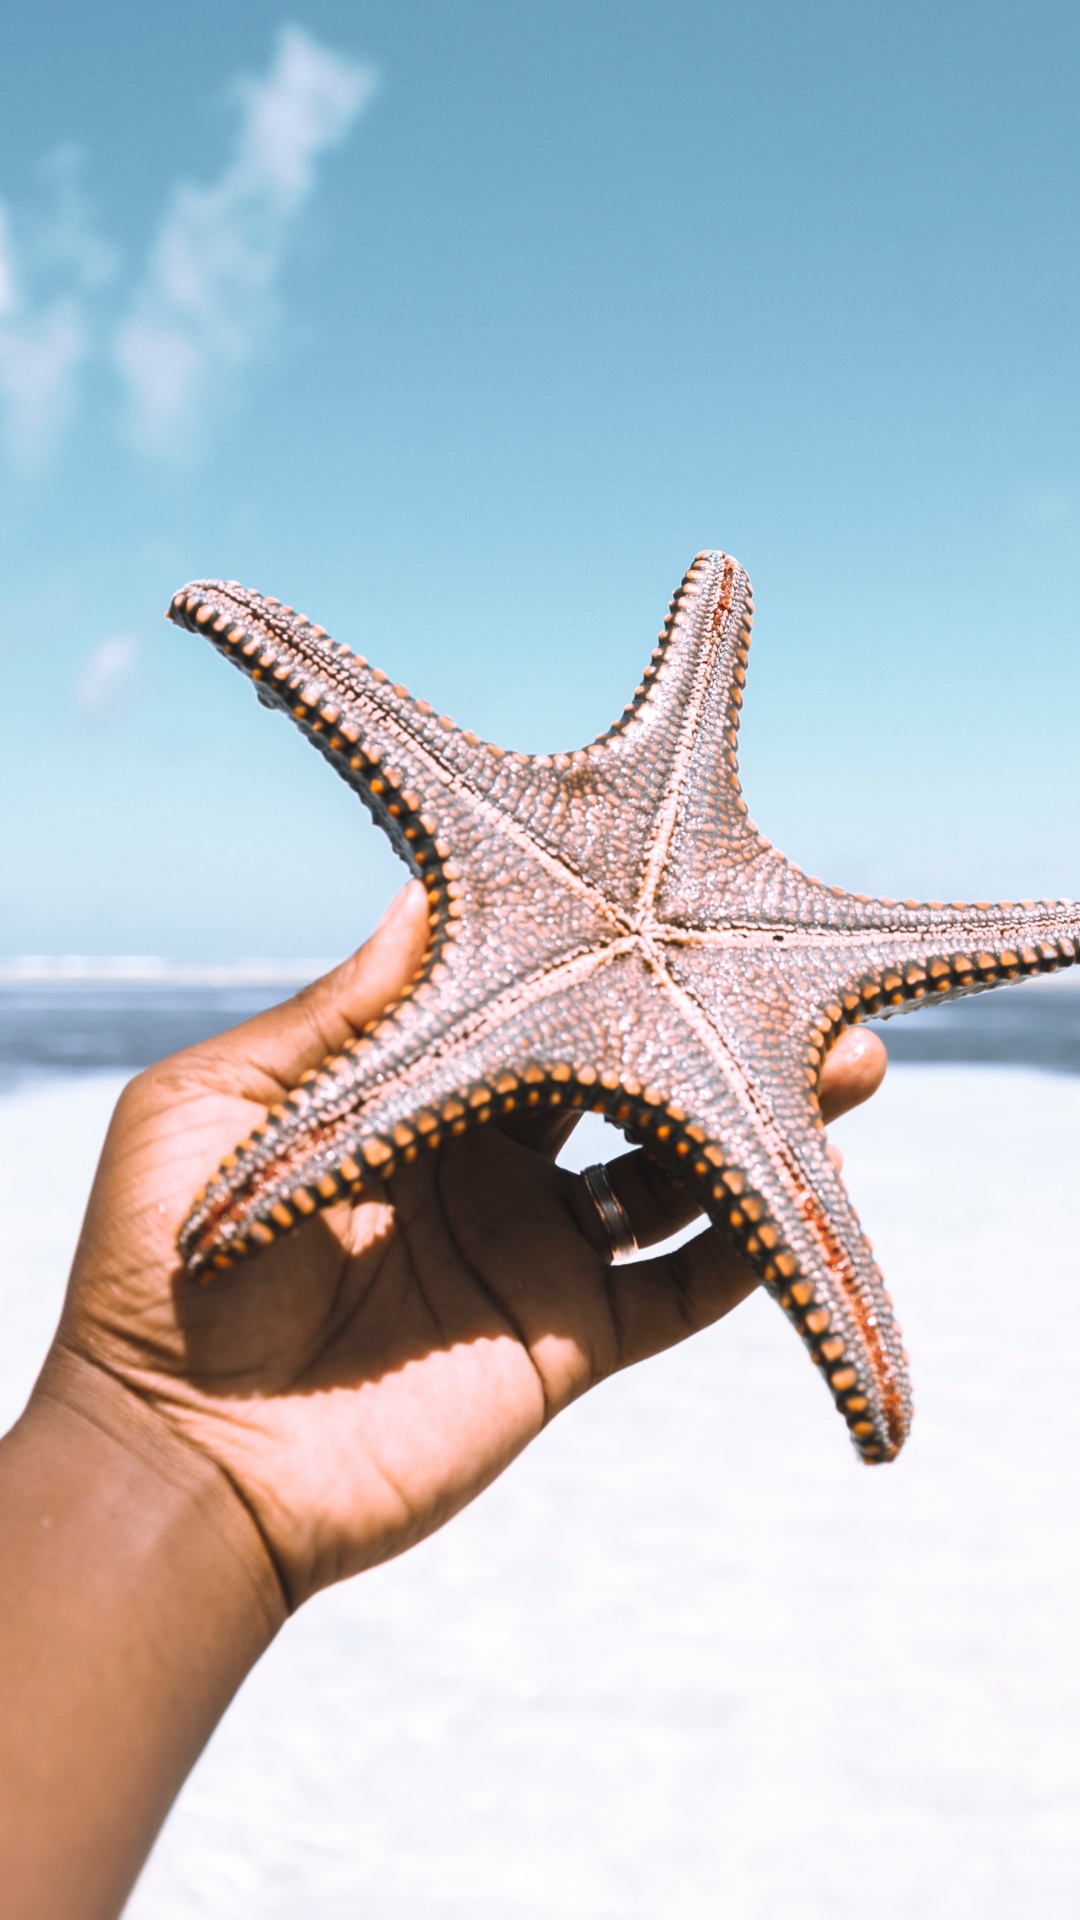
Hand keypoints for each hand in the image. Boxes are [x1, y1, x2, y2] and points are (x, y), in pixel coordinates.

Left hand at [53, 882, 885, 1609]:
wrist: (180, 1460)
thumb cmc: (162, 1270)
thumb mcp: (220, 1107)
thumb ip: (338, 1014)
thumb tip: (425, 890)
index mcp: (407, 1089)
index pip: (525, 1002)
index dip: (597, 951)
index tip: (670, 890)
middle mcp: (484, 1160)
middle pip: (620, 1074)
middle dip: (702, 1021)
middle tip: (794, 970)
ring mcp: (532, 1250)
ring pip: (672, 1171)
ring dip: (756, 1115)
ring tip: (848, 1060)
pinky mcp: (566, 1341)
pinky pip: (681, 1289)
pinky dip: (753, 1244)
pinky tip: (812, 1184)